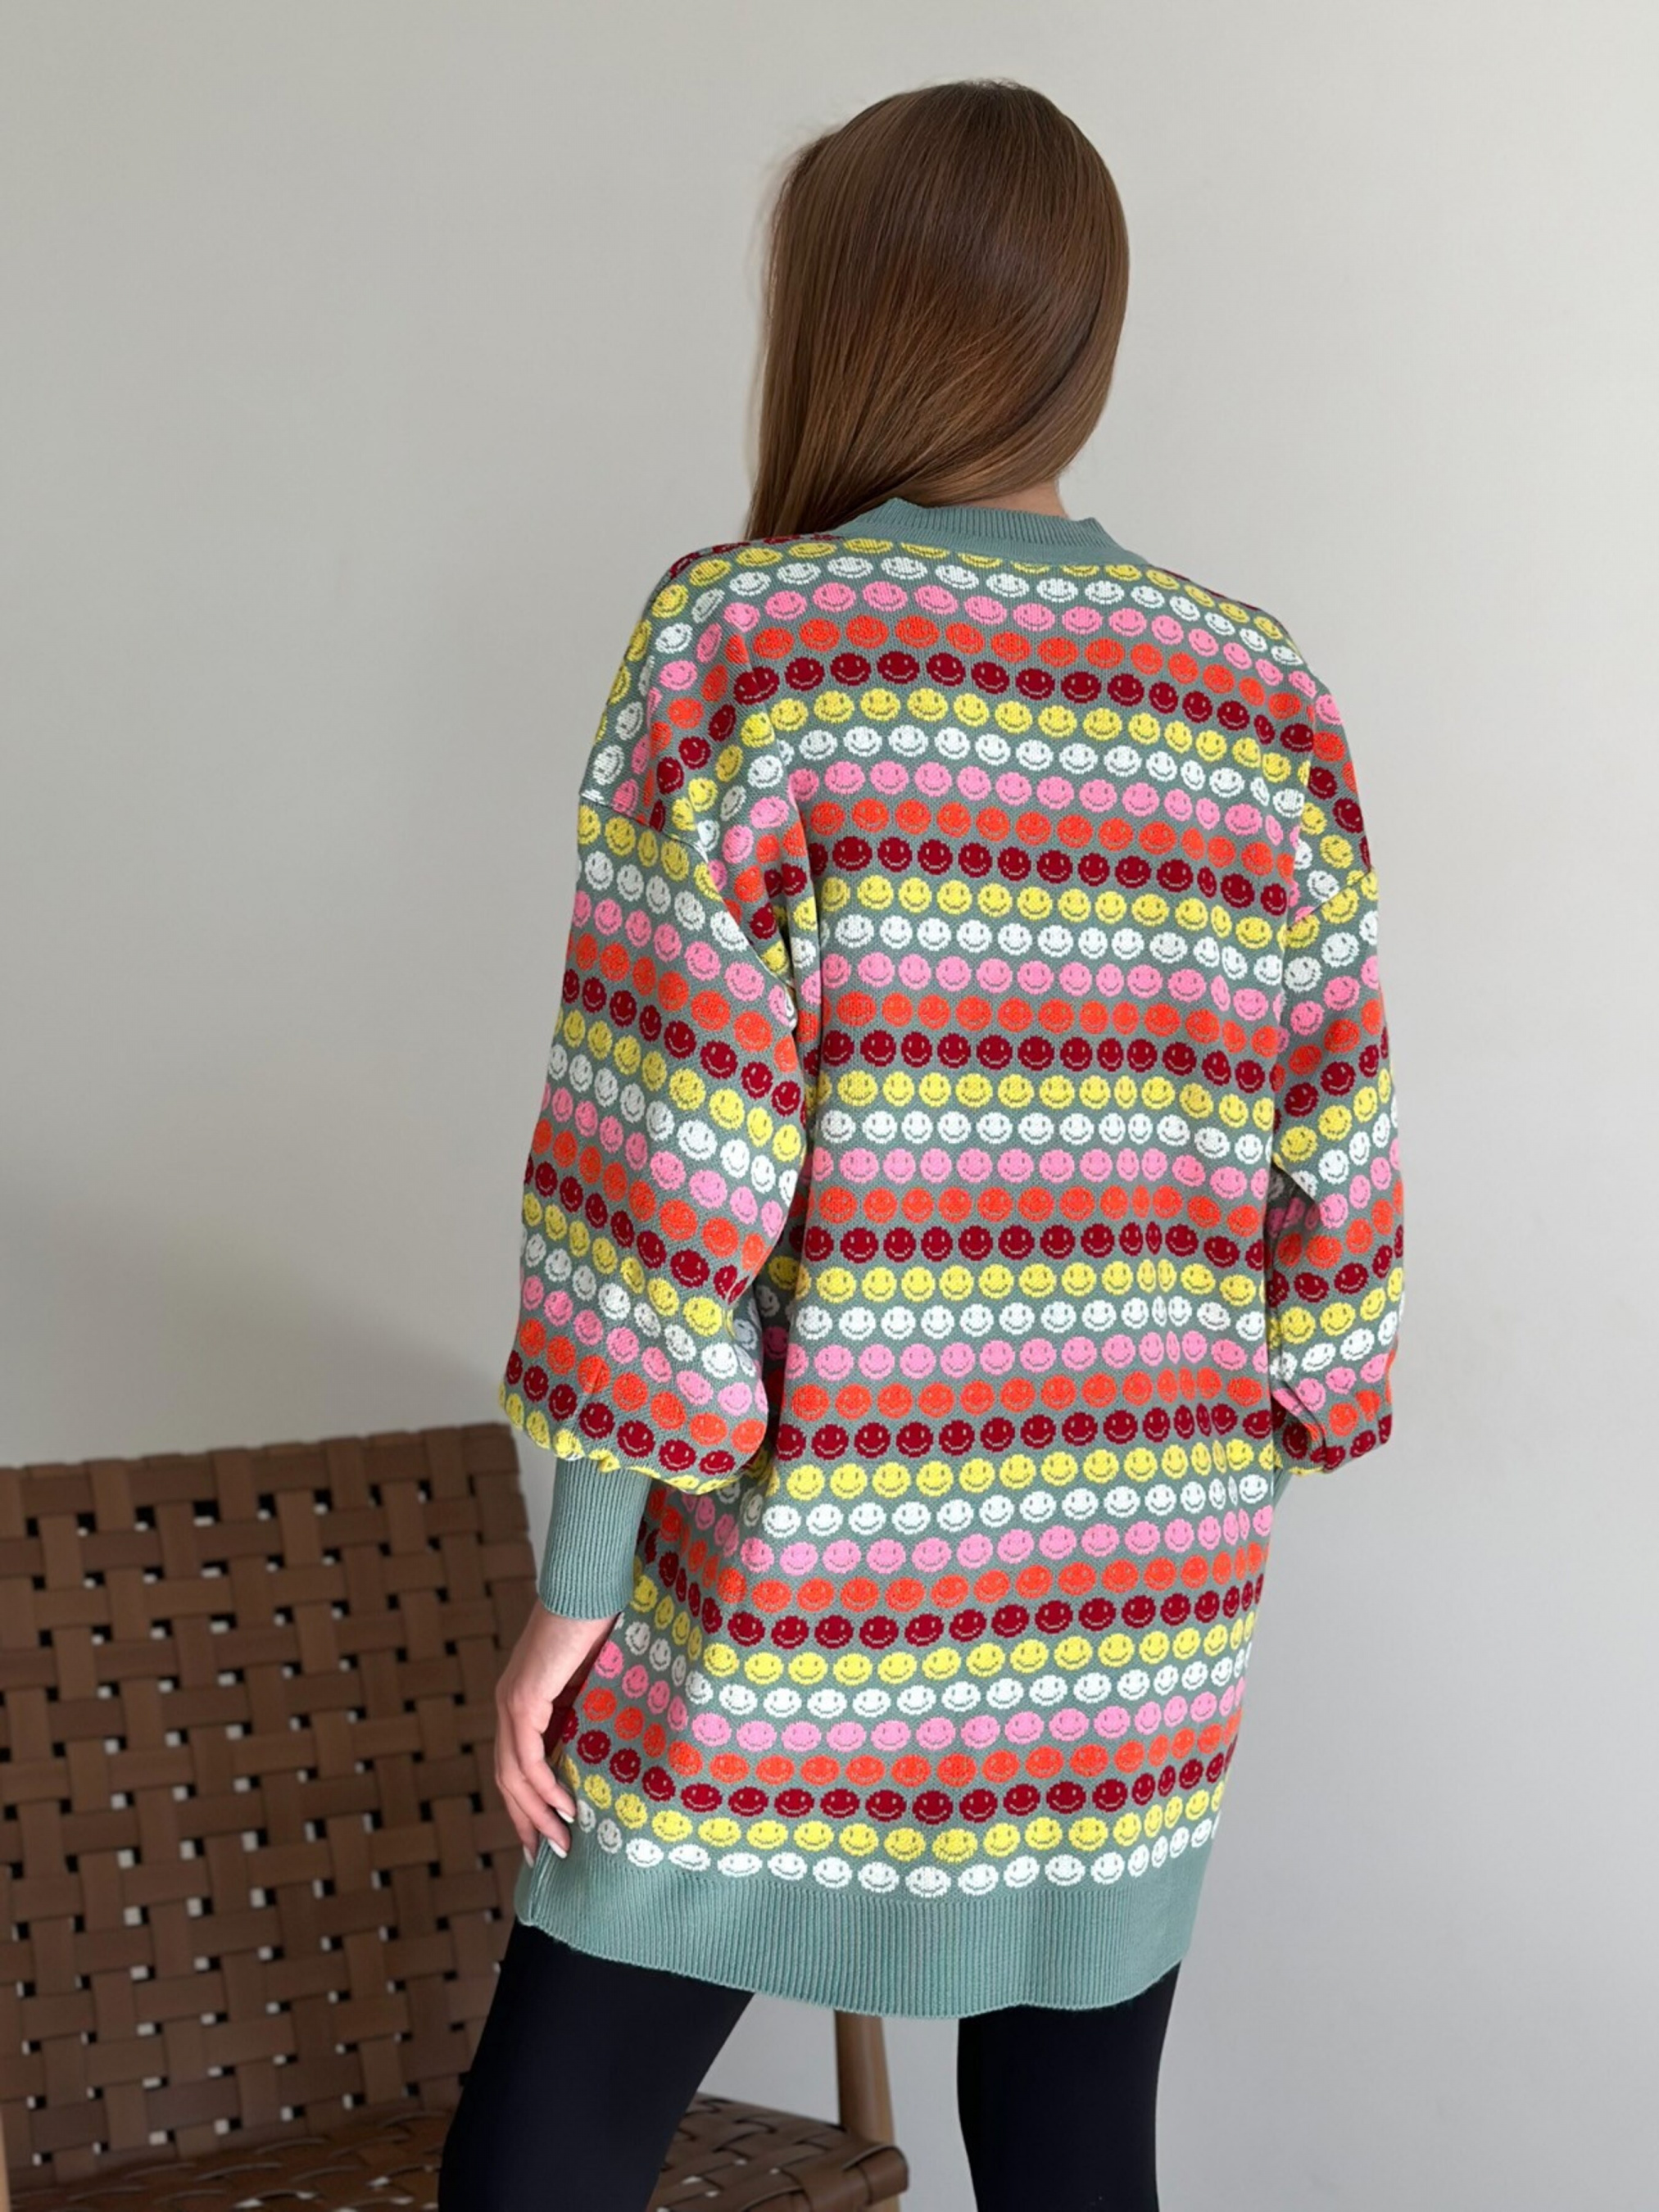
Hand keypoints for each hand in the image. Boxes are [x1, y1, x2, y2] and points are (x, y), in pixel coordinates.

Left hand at [493, 1602, 614, 1862]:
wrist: (588, 1585)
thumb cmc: (599, 1620)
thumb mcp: (594, 1677)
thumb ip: (590, 1707)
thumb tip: (609, 1742)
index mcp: (522, 1698)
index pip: (516, 1763)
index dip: (528, 1802)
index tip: (544, 1834)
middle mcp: (508, 1703)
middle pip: (508, 1778)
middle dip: (526, 1820)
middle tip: (546, 1855)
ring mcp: (511, 1701)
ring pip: (513, 1775)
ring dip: (537, 1813)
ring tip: (562, 1842)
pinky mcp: (522, 1698)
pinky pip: (527, 1757)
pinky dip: (545, 1786)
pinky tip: (564, 1807)